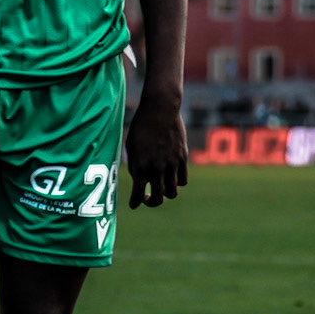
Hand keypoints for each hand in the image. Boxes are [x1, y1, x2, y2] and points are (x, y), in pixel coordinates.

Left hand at [125, 93, 188, 208]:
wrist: (160, 108)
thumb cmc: (141, 125)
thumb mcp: (131, 145)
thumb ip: (135, 165)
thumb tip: (140, 181)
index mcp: (141, 165)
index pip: (138, 193)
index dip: (136, 202)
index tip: (134, 205)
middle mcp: (157, 168)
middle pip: (159, 198)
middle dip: (152, 202)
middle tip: (147, 198)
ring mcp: (172, 164)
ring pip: (173, 192)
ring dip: (166, 193)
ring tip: (160, 188)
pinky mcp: (183, 158)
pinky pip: (183, 180)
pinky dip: (177, 183)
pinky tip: (170, 177)